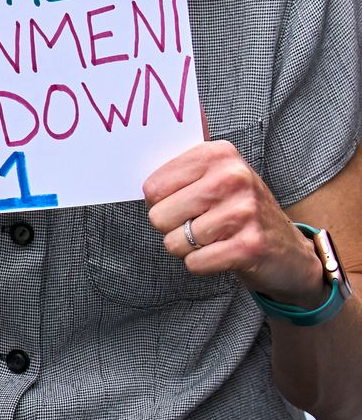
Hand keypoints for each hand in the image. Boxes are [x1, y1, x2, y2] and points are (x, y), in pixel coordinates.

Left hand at [144, 139, 324, 305]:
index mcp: (219, 154)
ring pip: (174, 242)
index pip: (152, 187)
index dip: (161, 204)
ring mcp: (244, 210)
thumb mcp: (215, 178)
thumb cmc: (239, 212)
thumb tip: (129, 160)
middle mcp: (233, 177)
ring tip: (215, 239)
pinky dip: (202, 264)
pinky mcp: (249, 245)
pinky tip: (223, 253)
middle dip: (173, 229)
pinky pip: (194, 263)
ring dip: (189, 248)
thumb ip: (179, 170)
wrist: (289, 252)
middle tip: (201, 225)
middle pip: (158, 216)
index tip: (185, 204)